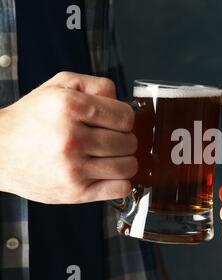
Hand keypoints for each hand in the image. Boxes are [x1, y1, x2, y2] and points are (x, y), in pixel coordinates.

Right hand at [0, 72, 136, 203]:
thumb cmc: (31, 118)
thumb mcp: (58, 86)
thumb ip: (95, 85)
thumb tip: (122, 100)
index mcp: (70, 107)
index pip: (126, 117)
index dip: (124, 120)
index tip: (115, 123)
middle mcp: (72, 138)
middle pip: (129, 142)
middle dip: (124, 140)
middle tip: (110, 140)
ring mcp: (74, 168)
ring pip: (128, 166)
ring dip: (125, 161)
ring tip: (110, 157)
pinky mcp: (75, 192)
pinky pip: (120, 188)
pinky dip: (120, 182)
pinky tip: (107, 174)